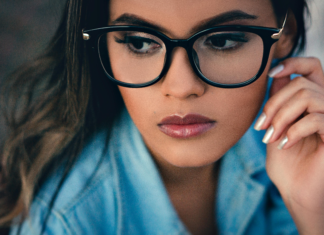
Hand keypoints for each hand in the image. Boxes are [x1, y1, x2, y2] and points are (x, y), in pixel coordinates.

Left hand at [254, 57, 323, 234]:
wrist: (295, 191)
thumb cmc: (285, 161)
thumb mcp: (276, 126)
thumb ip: (278, 101)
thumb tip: (276, 75)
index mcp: (313, 101)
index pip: (312, 66)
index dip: (293, 62)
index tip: (271, 73)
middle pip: (301, 82)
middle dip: (274, 104)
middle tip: (261, 127)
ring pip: (307, 96)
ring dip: (281, 117)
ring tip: (270, 137)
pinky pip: (316, 118)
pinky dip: (293, 131)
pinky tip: (283, 145)